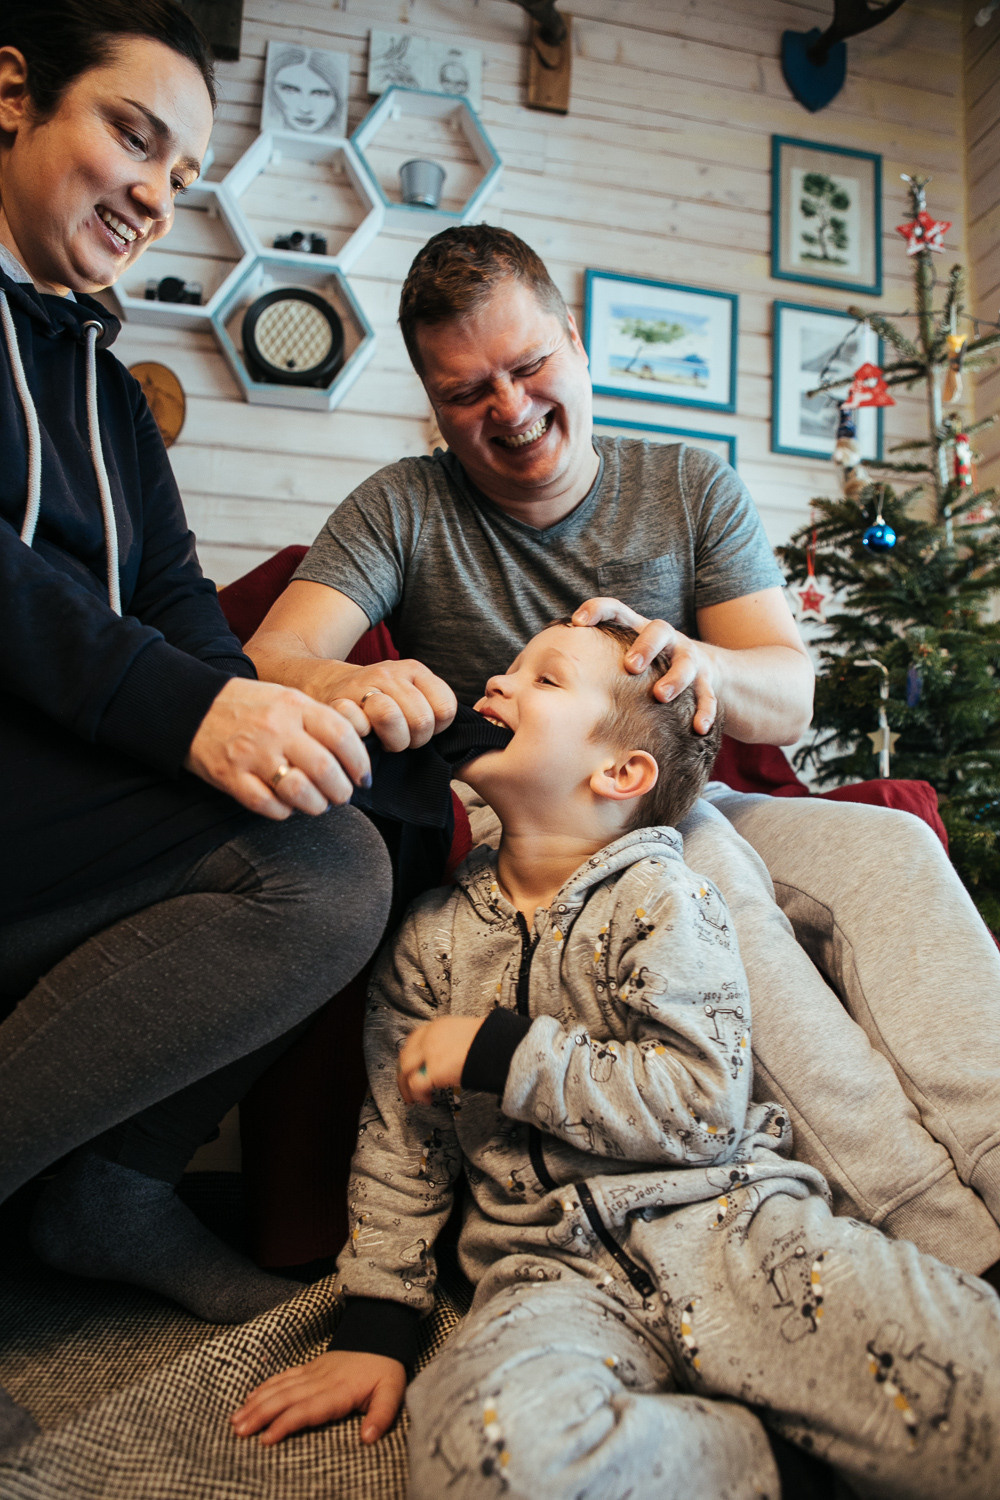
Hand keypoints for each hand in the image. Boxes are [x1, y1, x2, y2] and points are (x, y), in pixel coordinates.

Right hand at [184, 677, 372, 817]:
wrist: (192, 705)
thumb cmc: (249, 706)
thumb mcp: (287, 699)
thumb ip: (319, 721)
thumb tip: (354, 756)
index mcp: (294, 706)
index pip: (341, 736)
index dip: (360, 762)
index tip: (362, 777)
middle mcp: (275, 729)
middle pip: (324, 768)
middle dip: (341, 790)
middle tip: (342, 795)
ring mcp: (251, 754)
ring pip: (299, 791)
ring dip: (317, 805)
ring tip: (319, 804)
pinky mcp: (231, 777)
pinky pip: (267, 805)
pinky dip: (284, 812)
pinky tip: (287, 806)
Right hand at [230, 1350, 405, 1446]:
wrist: (380, 1334)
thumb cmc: (386, 1369)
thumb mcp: (393, 1392)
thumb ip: (382, 1416)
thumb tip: (368, 1439)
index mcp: (339, 1390)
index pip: (308, 1409)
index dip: (286, 1423)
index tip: (267, 1439)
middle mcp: (321, 1380)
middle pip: (286, 1398)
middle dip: (261, 1415)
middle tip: (239, 1431)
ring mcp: (313, 1371)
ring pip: (280, 1387)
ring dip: (257, 1403)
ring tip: (236, 1419)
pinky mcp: (310, 1366)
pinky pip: (284, 1376)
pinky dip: (265, 1387)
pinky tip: (250, 1398)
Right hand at [343, 659, 456, 752]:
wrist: (331, 686)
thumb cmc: (381, 701)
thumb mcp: (411, 694)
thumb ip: (433, 707)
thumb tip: (458, 738)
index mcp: (416, 670)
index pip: (445, 708)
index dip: (437, 729)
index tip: (422, 730)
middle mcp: (391, 673)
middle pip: (421, 720)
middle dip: (415, 741)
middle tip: (402, 740)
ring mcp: (363, 684)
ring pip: (391, 717)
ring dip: (392, 741)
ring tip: (386, 740)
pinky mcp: (340, 702)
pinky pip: (360, 724)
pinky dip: (365, 737)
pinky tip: (366, 736)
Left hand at [397, 1016, 484, 1104]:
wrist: (498, 1044)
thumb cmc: (489, 1041)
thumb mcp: (465, 1034)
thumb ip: (450, 1043)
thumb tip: (447, 1057)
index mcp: (437, 1026)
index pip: (413, 1039)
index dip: (409, 1055)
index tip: (409, 1065)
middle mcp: (430, 1037)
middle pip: (405, 1056)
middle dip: (403, 1074)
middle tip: (406, 1086)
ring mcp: (430, 1052)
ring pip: (405, 1071)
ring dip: (406, 1087)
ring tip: (413, 1098)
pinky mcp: (434, 1069)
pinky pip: (416, 1085)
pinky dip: (417, 1095)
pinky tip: (426, 1100)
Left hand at [572, 598, 719, 734]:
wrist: (706, 670)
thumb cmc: (645, 670)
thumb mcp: (620, 659)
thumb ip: (587, 665)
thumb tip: (528, 682)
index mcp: (637, 631)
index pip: (617, 610)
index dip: (598, 610)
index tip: (577, 621)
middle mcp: (666, 640)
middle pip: (658, 630)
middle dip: (644, 646)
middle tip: (630, 665)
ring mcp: (688, 658)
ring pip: (686, 661)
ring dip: (675, 678)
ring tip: (661, 695)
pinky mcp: (709, 681)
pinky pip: (710, 695)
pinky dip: (705, 710)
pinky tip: (698, 729)